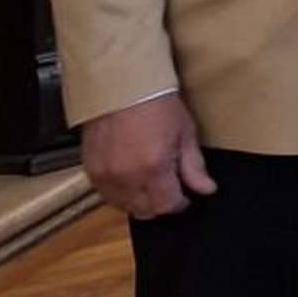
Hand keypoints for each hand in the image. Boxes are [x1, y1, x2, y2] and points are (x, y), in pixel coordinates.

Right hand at [81, 96, 214, 218]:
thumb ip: (194, 167)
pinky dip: (120, 193)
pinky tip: (130, 177)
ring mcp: (105, 176)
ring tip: (149, 181)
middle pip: (145, 211)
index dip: (179, 203)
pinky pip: (107, 196)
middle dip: (160, 203)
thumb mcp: (185, 132)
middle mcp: (126, 178)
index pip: (167, 206)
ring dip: (139, 200)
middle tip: (168, 187)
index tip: (184, 195)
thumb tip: (206, 190)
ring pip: (124, 207)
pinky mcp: (91, 171)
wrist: (122, 85)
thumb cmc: (157, 104)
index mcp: (153, 168)